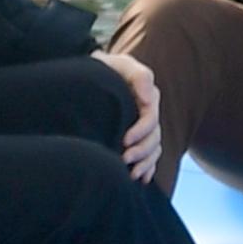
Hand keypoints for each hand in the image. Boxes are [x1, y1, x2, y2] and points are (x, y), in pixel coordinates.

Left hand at [94, 47, 162, 181]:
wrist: (88, 76)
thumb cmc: (102, 69)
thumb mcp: (120, 64)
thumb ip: (140, 76)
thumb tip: (150, 99)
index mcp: (146, 98)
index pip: (151, 119)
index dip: (141, 131)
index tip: (124, 140)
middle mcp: (147, 114)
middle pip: (154, 138)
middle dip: (142, 152)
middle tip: (123, 160)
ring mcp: (143, 128)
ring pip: (154, 150)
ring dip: (145, 163)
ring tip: (131, 175)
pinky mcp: (136, 139)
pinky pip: (150, 157)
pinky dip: (148, 168)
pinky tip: (141, 179)